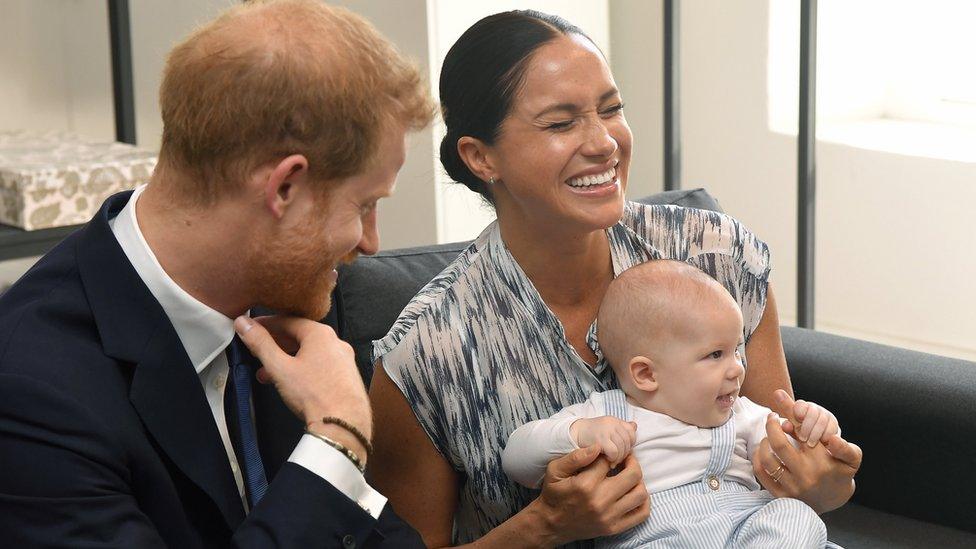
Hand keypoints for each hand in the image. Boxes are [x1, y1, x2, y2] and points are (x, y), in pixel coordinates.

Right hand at [234, 315, 370, 461]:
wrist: (343, 425)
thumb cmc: (314, 394)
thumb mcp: (280, 367)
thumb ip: (260, 343)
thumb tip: (244, 324)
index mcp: (320, 334)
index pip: (287, 321)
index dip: (265, 324)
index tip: (251, 328)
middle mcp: (335, 342)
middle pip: (299, 337)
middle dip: (274, 346)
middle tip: (256, 352)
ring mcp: (343, 360)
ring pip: (308, 353)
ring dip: (285, 360)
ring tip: (266, 374)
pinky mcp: (346, 377)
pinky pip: (319, 366)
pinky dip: (301, 370)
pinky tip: (288, 384)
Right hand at [530, 446, 649, 545]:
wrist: (551, 523)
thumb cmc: (554, 494)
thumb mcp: (555, 470)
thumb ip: (576, 456)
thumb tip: (598, 446)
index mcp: (586, 484)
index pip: (610, 460)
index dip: (611, 452)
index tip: (609, 452)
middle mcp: (600, 501)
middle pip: (633, 475)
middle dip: (632, 462)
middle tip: (626, 458)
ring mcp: (609, 516)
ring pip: (640, 494)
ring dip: (639, 481)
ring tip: (630, 475)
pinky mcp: (614, 528)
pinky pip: (641, 514)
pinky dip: (644, 502)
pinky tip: (634, 492)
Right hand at [570, 416, 637, 466]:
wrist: (572, 434)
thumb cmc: (591, 434)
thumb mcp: (607, 428)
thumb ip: (621, 427)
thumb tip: (635, 425)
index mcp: (615, 420)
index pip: (631, 432)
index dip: (629, 444)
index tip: (621, 451)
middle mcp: (612, 423)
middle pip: (628, 442)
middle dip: (624, 454)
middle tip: (616, 460)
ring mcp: (606, 430)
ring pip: (622, 448)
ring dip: (618, 458)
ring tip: (612, 462)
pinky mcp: (600, 439)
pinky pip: (614, 452)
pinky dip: (613, 459)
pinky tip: (607, 461)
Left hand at [753, 391, 861, 513]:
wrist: (833, 501)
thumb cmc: (841, 473)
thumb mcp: (852, 459)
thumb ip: (845, 446)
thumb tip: (832, 438)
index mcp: (822, 462)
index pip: (801, 434)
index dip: (790, 419)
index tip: (785, 415)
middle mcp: (805, 475)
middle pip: (779, 444)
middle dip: (771, 425)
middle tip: (772, 417)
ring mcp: (792, 487)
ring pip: (767, 458)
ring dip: (764, 442)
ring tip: (769, 435)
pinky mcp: (781, 495)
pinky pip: (761, 473)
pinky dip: (758, 457)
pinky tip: (764, 450)